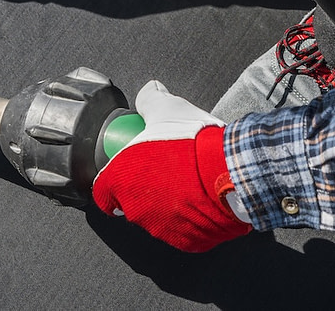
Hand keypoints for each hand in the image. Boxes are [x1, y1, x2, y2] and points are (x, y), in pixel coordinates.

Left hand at [93, 81, 251, 252]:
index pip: (103, 191)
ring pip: (158, 217)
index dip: (114, 179)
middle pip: (133, 202)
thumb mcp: (167, 108)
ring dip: (168, 203)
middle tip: (166, 169)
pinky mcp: (187, 242)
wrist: (231, 169)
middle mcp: (136, 210)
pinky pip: (184, 230)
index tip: (128, 171)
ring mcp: (162, 229)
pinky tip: (202, 197)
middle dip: (146, 187)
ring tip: (189, 181)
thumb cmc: (194, 143)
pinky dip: (190, 218)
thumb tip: (148, 92)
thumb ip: (150, 100)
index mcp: (121, 181)